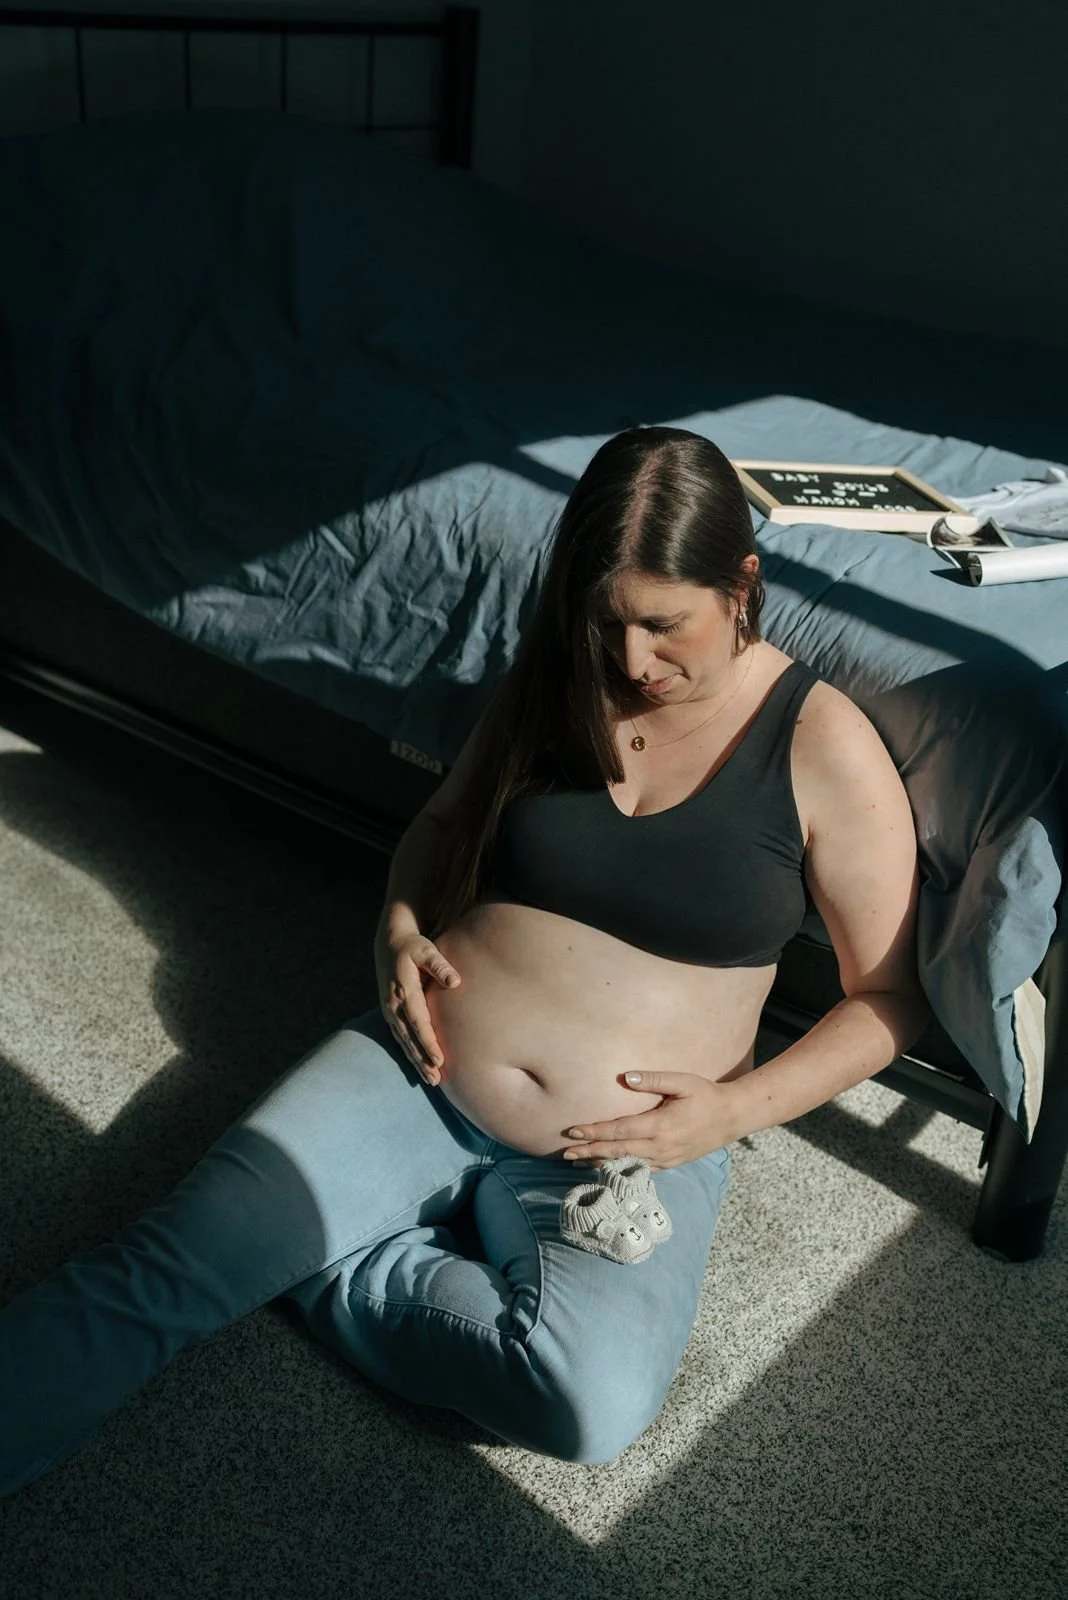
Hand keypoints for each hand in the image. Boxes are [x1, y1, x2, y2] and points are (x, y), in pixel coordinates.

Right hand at [374, 930, 461, 1086]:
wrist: (389, 943)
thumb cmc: (414, 947)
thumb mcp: (427, 950)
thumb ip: (440, 965)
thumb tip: (455, 981)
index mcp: (404, 990)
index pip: (418, 1021)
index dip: (428, 1042)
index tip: (439, 1059)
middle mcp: (393, 1004)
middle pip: (409, 1037)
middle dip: (422, 1059)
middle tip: (436, 1079)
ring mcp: (389, 1010)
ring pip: (403, 1041)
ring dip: (415, 1060)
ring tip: (431, 1079)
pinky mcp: (390, 1013)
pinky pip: (400, 1037)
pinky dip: (409, 1053)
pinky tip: (419, 1066)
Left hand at [562, 1071, 736, 1169]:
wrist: (732, 1118)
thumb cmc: (706, 1095)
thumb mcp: (683, 1081)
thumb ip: (655, 1079)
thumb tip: (628, 1078)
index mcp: (660, 1126)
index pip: (619, 1131)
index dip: (594, 1132)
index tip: (573, 1131)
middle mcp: (660, 1147)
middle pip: (617, 1151)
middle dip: (589, 1151)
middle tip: (565, 1152)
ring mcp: (666, 1159)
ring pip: (626, 1163)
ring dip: (601, 1161)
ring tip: (578, 1160)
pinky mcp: (670, 1164)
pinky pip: (640, 1168)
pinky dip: (620, 1167)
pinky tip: (607, 1165)